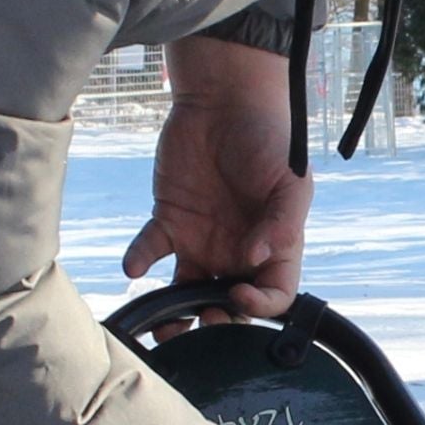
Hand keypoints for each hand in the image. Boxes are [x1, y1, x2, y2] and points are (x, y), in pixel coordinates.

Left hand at [123, 35, 308, 319]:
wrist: (226, 100)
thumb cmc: (269, 138)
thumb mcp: (291, 179)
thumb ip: (282, 222)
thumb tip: (255, 257)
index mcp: (273, 247)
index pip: (275, 294)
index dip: (260, 305)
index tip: (238, 294)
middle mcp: (237, 252)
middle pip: (228, 303)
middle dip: (217, 320)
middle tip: (204, 318)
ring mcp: (201, 240)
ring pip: (186, 292)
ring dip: (173, 314)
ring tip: (162, 325)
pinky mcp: (169, 221)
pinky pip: (150, 250)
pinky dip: (139, 260)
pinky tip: (133, 267)